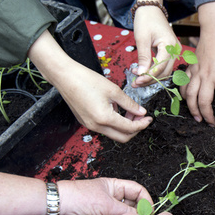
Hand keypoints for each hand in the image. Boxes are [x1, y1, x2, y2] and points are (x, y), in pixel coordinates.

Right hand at [29, 30, 151, 142]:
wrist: (65, 76)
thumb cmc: (86, 80)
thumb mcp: (114, 90)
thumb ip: (130, 104)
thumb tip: (141, 112)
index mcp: (104, 118)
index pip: (130, 128)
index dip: (142, 124)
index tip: (149, 118)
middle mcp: (96, 126)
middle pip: (123, 137)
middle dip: (135, 129)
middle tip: (141, 117)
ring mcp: (90, 125)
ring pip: (114, 133)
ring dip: (125, 126)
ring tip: (129, 110)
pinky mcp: (86, 122)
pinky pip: (104, 128)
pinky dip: (114, 123)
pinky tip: (116, 109)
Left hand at [57, 178, 152, 214]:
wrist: (55, 210)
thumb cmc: (77, 198)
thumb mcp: (106, 203)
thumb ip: (126, 212)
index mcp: (114, 186)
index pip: (137, 191)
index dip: (146, 200)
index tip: (150, 212)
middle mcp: (111, 198)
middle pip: (132, 205)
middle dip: (139, 213)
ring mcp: (105, 210)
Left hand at [131, 5, 180, 86]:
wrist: (151, 9)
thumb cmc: (146, 20)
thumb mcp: (142, 38)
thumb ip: (143, 57)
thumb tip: (142, 73)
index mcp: (169, 45)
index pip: (160, 67)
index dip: (149, 76)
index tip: (137, 80)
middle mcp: (175, 50)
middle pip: (164, 71)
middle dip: (150, 79)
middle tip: (135, 83)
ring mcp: (174, 51)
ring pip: (164, 70)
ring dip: (151, 76)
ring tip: (137, 79)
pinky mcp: (170, 52)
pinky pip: (163, 65)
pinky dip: (153, 70)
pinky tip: (143, 72)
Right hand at [183, 2, 214, 127]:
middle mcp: (208, 76)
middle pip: (204, 102)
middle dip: (207, 116)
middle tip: (211, 124)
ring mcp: (197, 72)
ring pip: (190, 95)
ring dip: (193, 109)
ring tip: (198, 117)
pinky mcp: (190, 68)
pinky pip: (184, 84)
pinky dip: (184, 94)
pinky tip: (188, 101)